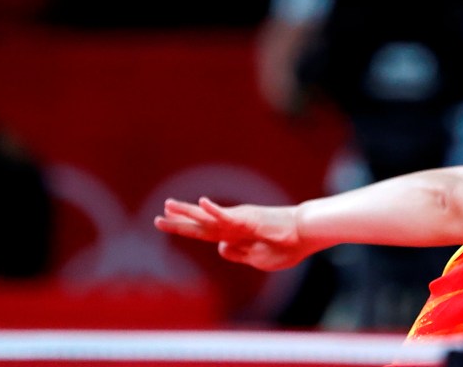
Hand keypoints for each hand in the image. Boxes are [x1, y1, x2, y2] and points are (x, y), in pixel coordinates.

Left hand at [155, 197, 309, 270]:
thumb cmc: (286, 247)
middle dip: (179, 222)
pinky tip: (202, 202)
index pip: (204, 232)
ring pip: (207, 217)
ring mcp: (238, 221)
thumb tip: (220, 248)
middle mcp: (233, 226)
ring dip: (187, 212)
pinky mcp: (247, 219)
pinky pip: (228, 215)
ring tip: (167, 206)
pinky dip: (214, 210)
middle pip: (200, 224)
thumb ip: (238, 253)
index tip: (168, 221)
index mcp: (235, 235)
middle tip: (159, 216)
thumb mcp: (257, 258)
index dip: (186, 228)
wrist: (303, 236)